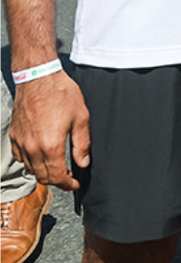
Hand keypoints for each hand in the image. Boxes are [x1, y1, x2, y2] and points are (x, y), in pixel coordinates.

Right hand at [10, 71, 88, 190]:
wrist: (39, 78)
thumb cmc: (61, 94)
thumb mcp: (80, 118)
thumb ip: (82, 144)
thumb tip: (84, 162)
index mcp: (51, 145)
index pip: (57, 176)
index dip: (68, 184)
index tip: (75, 184)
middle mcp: (33, 147)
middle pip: (43, 176)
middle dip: (57, 181)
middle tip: (68, 178)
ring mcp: (21, 142)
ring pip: (30, 169)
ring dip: (43, 172)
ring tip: (56, 168)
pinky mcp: (14, 136)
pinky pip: (20, 157)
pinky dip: (30, 162)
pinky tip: (40, 156)